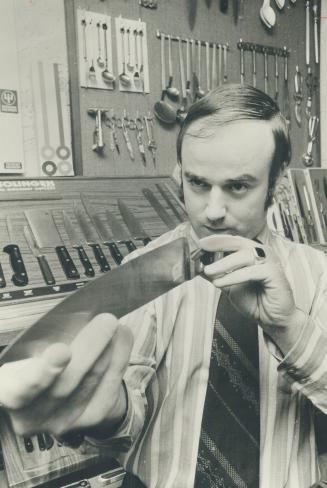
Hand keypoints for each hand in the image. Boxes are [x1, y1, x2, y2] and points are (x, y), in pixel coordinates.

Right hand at [0, 313, 132, 437]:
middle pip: (64, 385)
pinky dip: (119, 358)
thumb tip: (77, 314)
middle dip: (89, 348)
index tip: (62, 351)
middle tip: (106, 320)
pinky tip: (122, 336)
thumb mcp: (28, 349)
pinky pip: (109, 387)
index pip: (19, 389)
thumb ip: (43, 338)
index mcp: (9, 392)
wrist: (54, 390)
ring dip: (108, 350)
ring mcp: (61, 422)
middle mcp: (31, 416)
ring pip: (89, 384)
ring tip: (114, 323)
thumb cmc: (35, 359)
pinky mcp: (89, 418)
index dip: (39, 373)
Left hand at [200, 235, 305, 352]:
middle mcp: (263, 253)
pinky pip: (251, 272)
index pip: (234, 241)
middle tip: (201, 249)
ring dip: (223, 264)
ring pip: (244, 256)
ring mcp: (270, 262)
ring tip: (208, 271)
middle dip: (219, 245)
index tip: (200, 243)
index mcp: (253, 252)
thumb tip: (199, 266)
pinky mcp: (274, 274)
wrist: (272, 319)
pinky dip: (233, 277)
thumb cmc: (255, 301)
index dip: (217, 240)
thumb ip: (217, 275)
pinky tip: (219, 283)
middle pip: (238, 243)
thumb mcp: (229, 286)